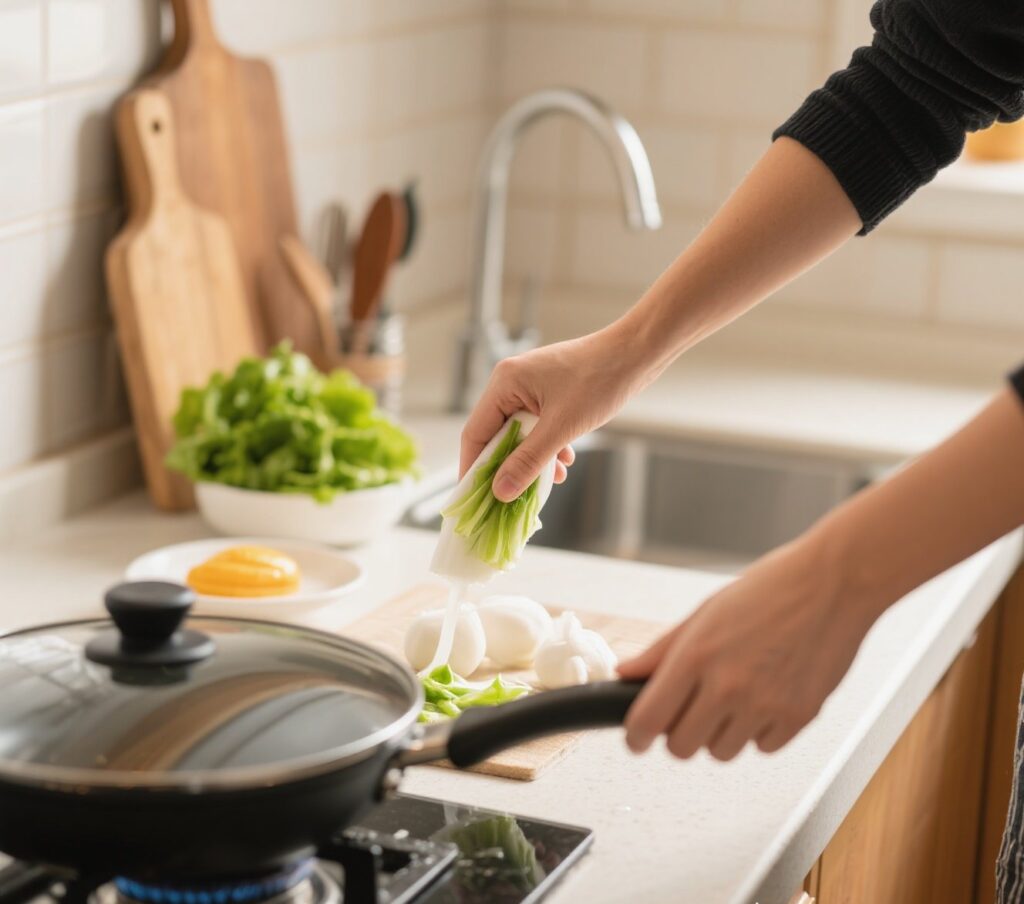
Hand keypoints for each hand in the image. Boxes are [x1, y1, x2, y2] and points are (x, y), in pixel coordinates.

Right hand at [460, 327, 644, 500]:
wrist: (636, 355)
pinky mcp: (549, 392)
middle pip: (497, 435)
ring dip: (533, 458)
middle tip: (512, 497)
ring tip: (552, 479)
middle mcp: (512, 382)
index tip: (474, 498)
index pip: (476, 433)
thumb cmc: (599, 382)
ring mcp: (531, 386)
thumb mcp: (561, 428)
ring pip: (520, 433)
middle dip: (509, 466)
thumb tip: (500, 491)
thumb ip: (528, 461)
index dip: (473, 468)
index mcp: (505, 383)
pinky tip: (566, 460)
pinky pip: (538, 426)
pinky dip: (548, 446)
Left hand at [619, 530, 882, 759]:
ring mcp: (765, 705)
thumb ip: (662, 650)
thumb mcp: (705, 612)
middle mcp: (728, 686)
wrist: (835, 584)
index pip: (649, 720)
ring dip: (720, 733)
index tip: (638, 739)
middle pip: (682, 747)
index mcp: (696, 655)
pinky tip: (765, 697)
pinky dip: (759, 732)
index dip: (636, 737)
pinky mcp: (799, 718)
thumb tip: (626, 673)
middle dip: (679, 733)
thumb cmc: (771, 589)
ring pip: (722, 752)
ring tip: (734, 697)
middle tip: (690, 710)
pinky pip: (763, 748)